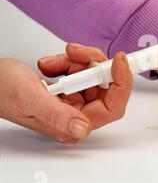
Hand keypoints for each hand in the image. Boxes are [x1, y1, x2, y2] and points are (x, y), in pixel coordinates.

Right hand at [0, 44, 131, 142]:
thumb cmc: (2, 92)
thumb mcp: (30, 99)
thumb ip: (57, 114)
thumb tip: (83, 128)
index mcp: (71, 124)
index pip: (112, 107)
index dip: (121, 84)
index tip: (119, 62)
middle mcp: (76, 114)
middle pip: (106, 87)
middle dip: (93, 66)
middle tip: (77, 54)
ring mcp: (74, 101)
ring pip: (94, 75)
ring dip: (77, 62)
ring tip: (56, 62)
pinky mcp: (69, 89)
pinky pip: (82, 70)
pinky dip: (70, 61)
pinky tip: (51, 65)